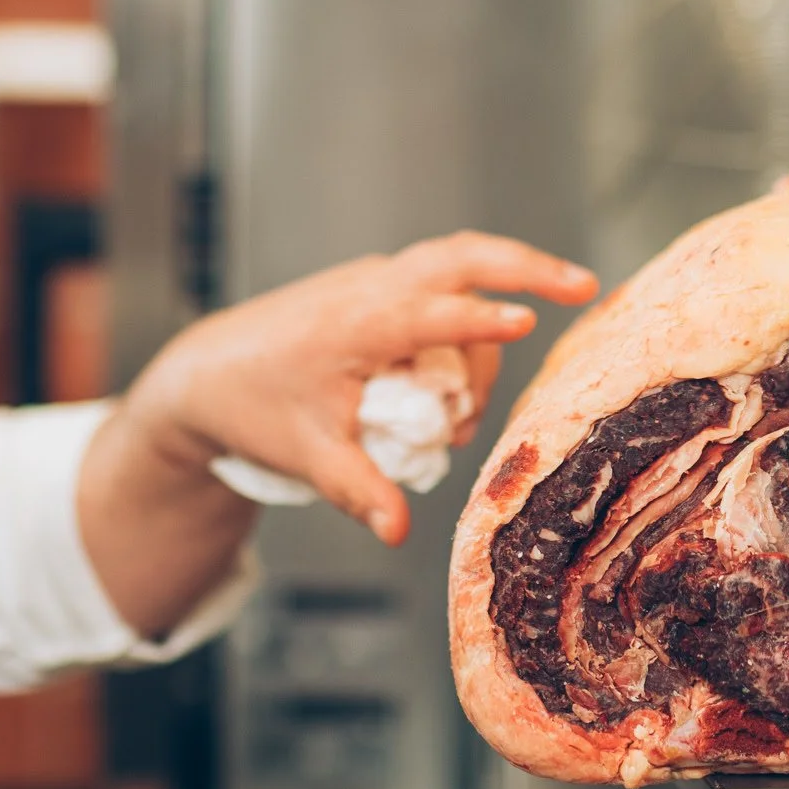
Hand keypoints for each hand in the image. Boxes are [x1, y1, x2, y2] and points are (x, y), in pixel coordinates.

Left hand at [122, 231, 596, 545]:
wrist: (204, 375)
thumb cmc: (254, 412)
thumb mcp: (309, 456)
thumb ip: (360, 491)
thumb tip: (400, 532)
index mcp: (354, 323)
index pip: (429, 312)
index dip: (478, 320)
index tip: (526, 323)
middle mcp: (368, 289)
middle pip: (459, 256)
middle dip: (525, 265)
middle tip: (584, 284)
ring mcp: (372, 282)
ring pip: (453, 272)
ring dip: (488, 316)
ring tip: (465, 416)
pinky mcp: (375, 289)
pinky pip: (435, 290)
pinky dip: (464, 320)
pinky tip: (454, 385)